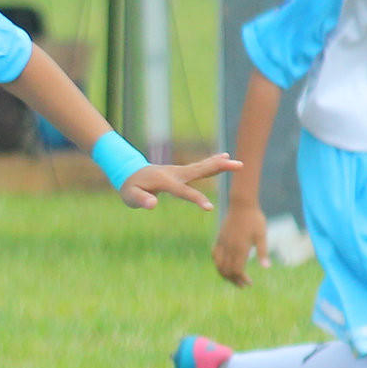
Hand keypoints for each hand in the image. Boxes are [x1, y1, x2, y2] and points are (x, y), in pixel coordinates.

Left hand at [118, 153, 240, 210]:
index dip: (196, 199)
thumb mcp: (131, 196)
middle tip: (238, 165)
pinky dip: (212, 163)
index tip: (210, 208)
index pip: (184, 192)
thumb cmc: (130, 187)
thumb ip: (141, 199)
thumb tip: (153, 204)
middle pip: (200, 170)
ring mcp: (179, 171)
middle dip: (218, 168)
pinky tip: (224, 159)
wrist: (129, 172)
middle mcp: (175, 173)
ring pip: (202, 167)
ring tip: (236, 162)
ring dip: (218, 164)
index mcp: (165, 181)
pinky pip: (199, 167)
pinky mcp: (181, 171)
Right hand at [212, 202, 269, 286]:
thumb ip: (263, 252)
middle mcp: (229, 248)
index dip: (242, 279)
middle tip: (243, 285)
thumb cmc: (255, 219)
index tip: (249, 283)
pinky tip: (224, 266)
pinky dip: (218, 264)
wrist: (241, 205)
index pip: (237, 271)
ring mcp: (222, 243)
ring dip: (225, 275)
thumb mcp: (262, 235)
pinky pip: (215, 255)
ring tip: (233, 279)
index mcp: (240, 248)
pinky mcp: (219, 239)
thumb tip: (267, 267)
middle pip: (227, 271)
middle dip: (234, 280)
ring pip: (219, 265)